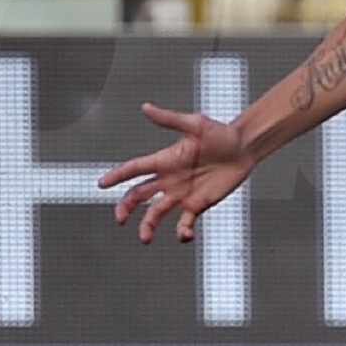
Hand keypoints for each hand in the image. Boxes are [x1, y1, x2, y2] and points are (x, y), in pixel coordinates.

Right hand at [99, 103, 254, 242]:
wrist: (244, 149)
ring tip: (145, 238)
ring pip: (156, 213)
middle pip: (139, 195)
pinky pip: (184, 223)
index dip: (118, 175)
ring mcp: (182, 194)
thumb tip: (146, 107)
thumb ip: (169, 120)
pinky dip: (181, 232)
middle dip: (126, 207)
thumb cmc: (221, 133)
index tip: (101, 183)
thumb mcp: (195, 124)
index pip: (135, 169)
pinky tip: (184, 234)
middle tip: (120, 219)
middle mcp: (169, 179)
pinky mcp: (197, 205)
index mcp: (165, 160)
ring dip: (148, 226)